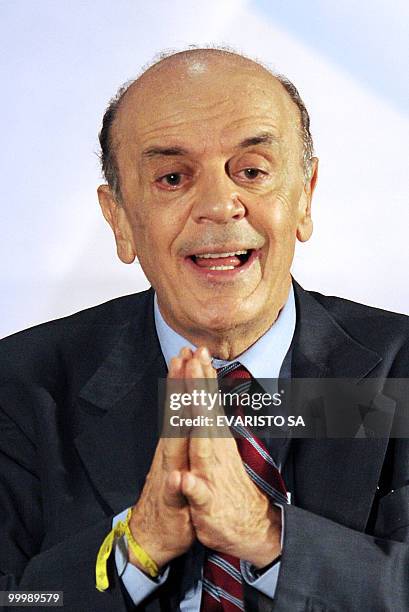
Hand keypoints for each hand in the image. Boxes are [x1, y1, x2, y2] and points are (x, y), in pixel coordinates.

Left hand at [128, 348, 195, 571]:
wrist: (148, 538)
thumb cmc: (169, 526)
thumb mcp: (177, 515)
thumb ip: (179, 494)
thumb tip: (179, 479)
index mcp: (174, 460)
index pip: (182, 420)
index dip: (187, 394)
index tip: (193, 367)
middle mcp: (168, 449)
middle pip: (176, 407)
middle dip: (183, 378)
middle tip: (188, 351)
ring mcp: (166, 450)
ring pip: (173, 409)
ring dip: (178, 383)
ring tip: (182, 360)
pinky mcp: (167, 454)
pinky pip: (173, 419)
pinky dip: (176, 399)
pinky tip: (181, 387)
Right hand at [181, 348, 281, 567]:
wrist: (253, 530)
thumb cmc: (225, 524)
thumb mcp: (207, 517)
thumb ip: (196, 494)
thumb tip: (182, 480)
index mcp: (208, 460)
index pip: (198, 419)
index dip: (192, 393)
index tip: (189, 368)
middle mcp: (216, 447)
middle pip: (207, 406)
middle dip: (200, 377)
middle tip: (196, 350)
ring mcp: (222, 446)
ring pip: (212, 406)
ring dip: (206, 381)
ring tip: (201, 359)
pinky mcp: (224, 449)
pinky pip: (214, 414)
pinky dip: (210, 396)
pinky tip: (207, 387)